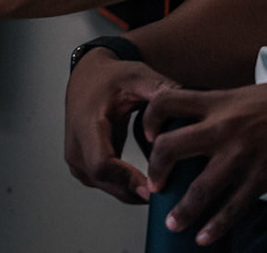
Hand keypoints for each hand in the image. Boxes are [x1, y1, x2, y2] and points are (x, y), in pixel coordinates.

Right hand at [63, 51, 175, 202]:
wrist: (88, 77)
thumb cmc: (112, 77)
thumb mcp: (138, 77)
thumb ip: (162, 91)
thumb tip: (190, 107)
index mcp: (86, 123)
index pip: (101, 165)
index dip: (129, 180)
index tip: (156, 186)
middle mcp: (76, 145)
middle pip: (108, 182)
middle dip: (140, 189)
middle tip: (172, 190)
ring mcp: (76, 159)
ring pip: (109, 188)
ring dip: (136, 190)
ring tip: (166, 182)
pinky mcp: (82, 167)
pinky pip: (108, 186)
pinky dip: (129, 186)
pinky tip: (151, 179)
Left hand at [141, 68, 266, 244]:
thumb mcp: (244, 96)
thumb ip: (219, 110)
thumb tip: (198, 127)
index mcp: (217, 102)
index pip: (166, 102)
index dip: (149, 119)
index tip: (147, 136)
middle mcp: (223, 127)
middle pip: (171, 147)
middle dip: (155, 169)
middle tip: (153, 184)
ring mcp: (242, 154)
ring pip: (200, 188)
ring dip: (182, 210)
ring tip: (173, 223)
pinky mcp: (263, 177)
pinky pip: (234, 207)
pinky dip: (217, 225)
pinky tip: (205, 237)